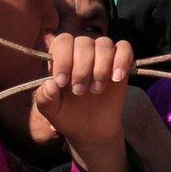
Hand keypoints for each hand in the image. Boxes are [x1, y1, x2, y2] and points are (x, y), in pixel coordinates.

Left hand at [33, 35, 132, 171]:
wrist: (91, 129)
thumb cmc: (68, 115)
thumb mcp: (52, 111)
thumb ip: (45, 98)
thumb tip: (50, 83)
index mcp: (62, 58)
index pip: (63, 42)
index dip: (63, 58)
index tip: (62, 82)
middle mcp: (82, 52)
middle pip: (84, 42)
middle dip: (81, 68)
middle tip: (80, 91)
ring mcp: (103, 55)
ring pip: (104, 44)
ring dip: (100, 67)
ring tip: (96, 89)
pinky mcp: (121, 61)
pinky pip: (125, 48)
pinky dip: (121, 60)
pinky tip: (116, 78)